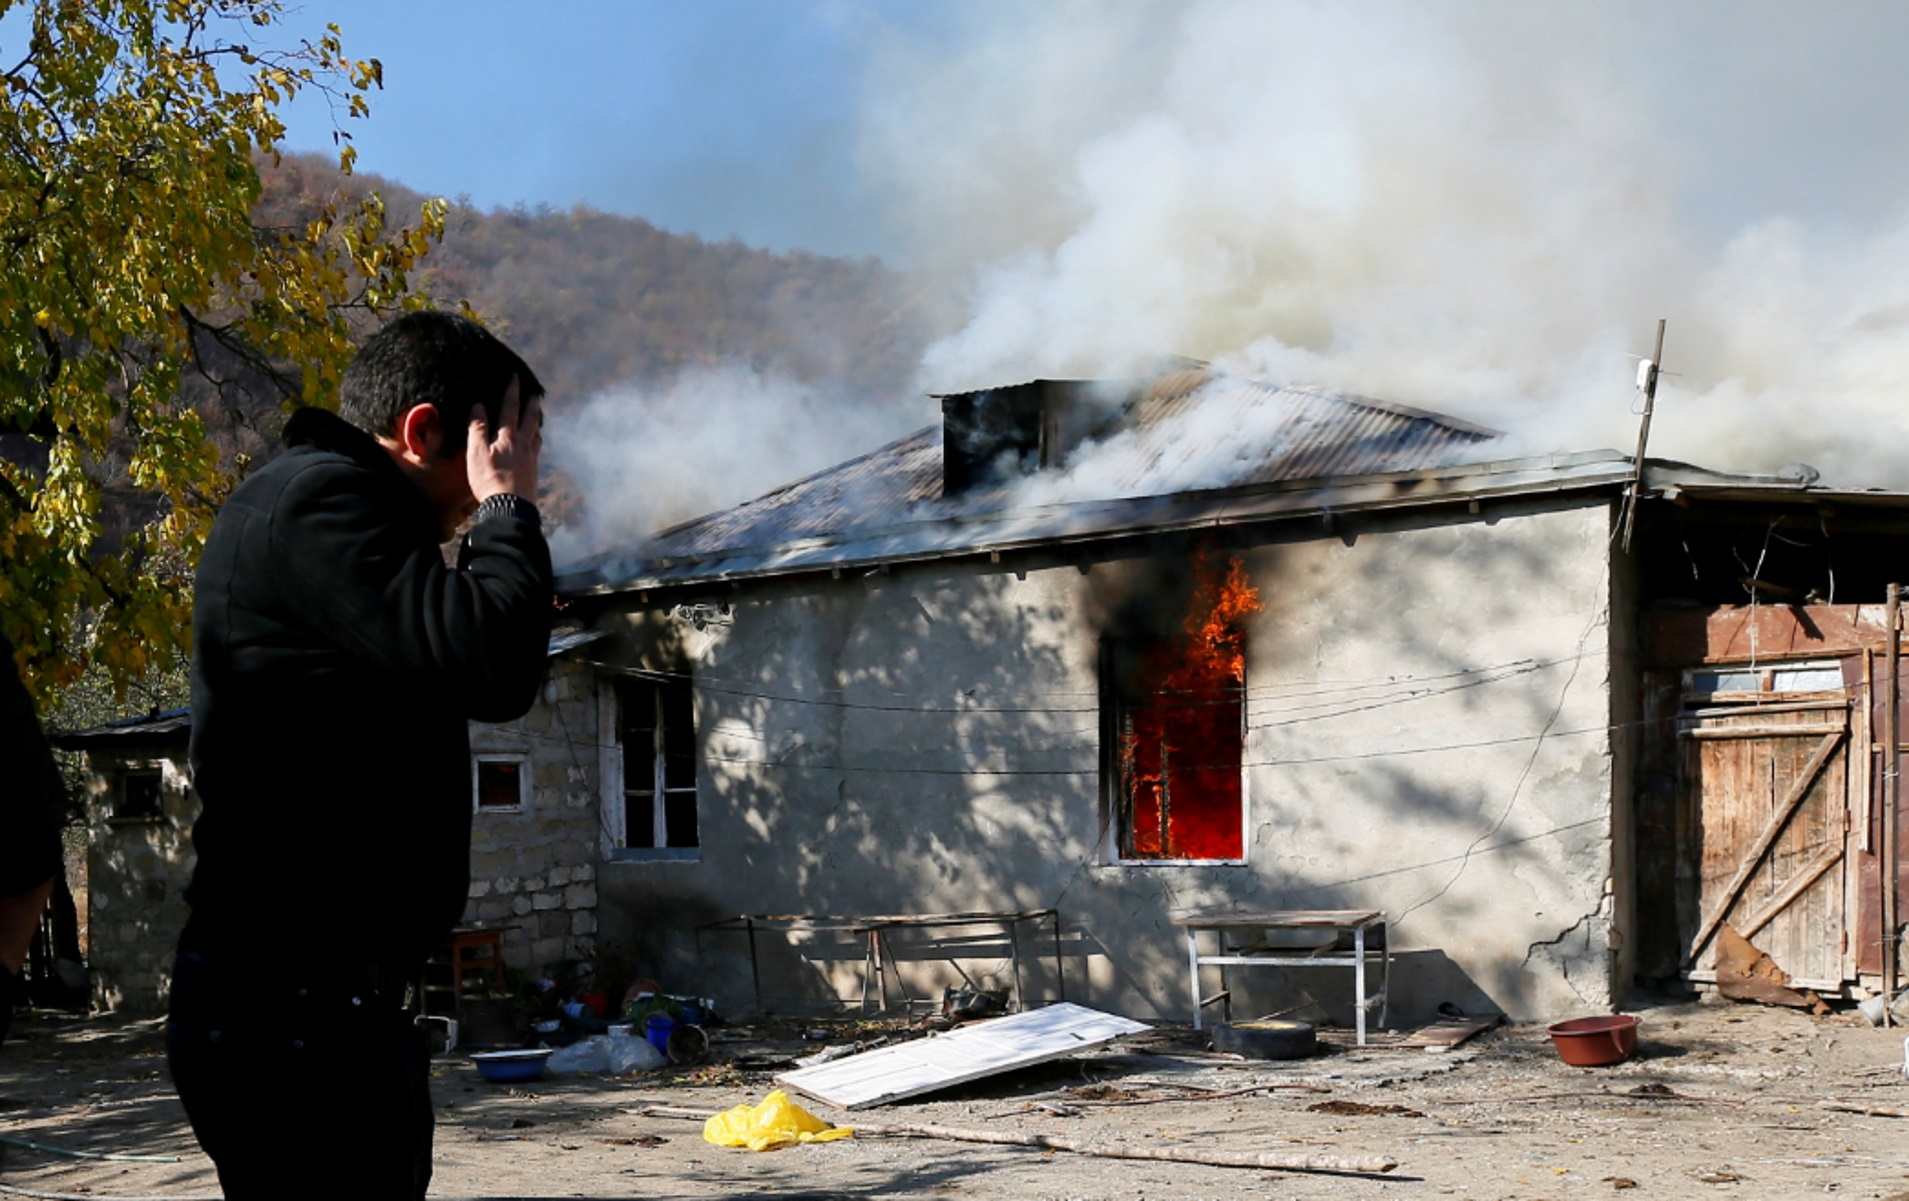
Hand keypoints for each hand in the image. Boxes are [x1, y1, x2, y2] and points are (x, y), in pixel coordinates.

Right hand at [467, 375, 542, 504]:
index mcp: (508, 437)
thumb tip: (478, 405)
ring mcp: (531, 459)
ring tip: (537, 418)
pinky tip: (534, 446)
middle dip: (532, 404)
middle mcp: (523, 445)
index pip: (510, 408)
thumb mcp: (476, 453)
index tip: (515, 376)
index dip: (512, 391)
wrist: (511, 508)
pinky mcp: (533, 472)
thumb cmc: (489, 480)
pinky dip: (536, 441)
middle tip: (536, 393)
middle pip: (530, 419)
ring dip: (536, 423)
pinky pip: (536, 450)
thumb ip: (478, 429)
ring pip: (536, 435)